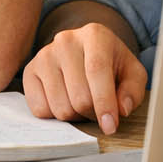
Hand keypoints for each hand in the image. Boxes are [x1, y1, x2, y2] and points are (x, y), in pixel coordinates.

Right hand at [23, 23, 147, 134]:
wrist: (86, 53)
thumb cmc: (112, 64)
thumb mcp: (132, 73)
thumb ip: (133, 91)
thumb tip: (122, 109)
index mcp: (95, 35)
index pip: (97, 70)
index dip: (104, 102)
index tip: (110, 126)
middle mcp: (66, 40)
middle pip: (79, 96)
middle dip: (92, 113)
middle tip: (98, 109)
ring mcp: (44, 55)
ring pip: (60, 107)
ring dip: (75, 116)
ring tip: (81, 102)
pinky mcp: (29, 71)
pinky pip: (40, 109)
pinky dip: (54, 115)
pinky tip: (64, 100)